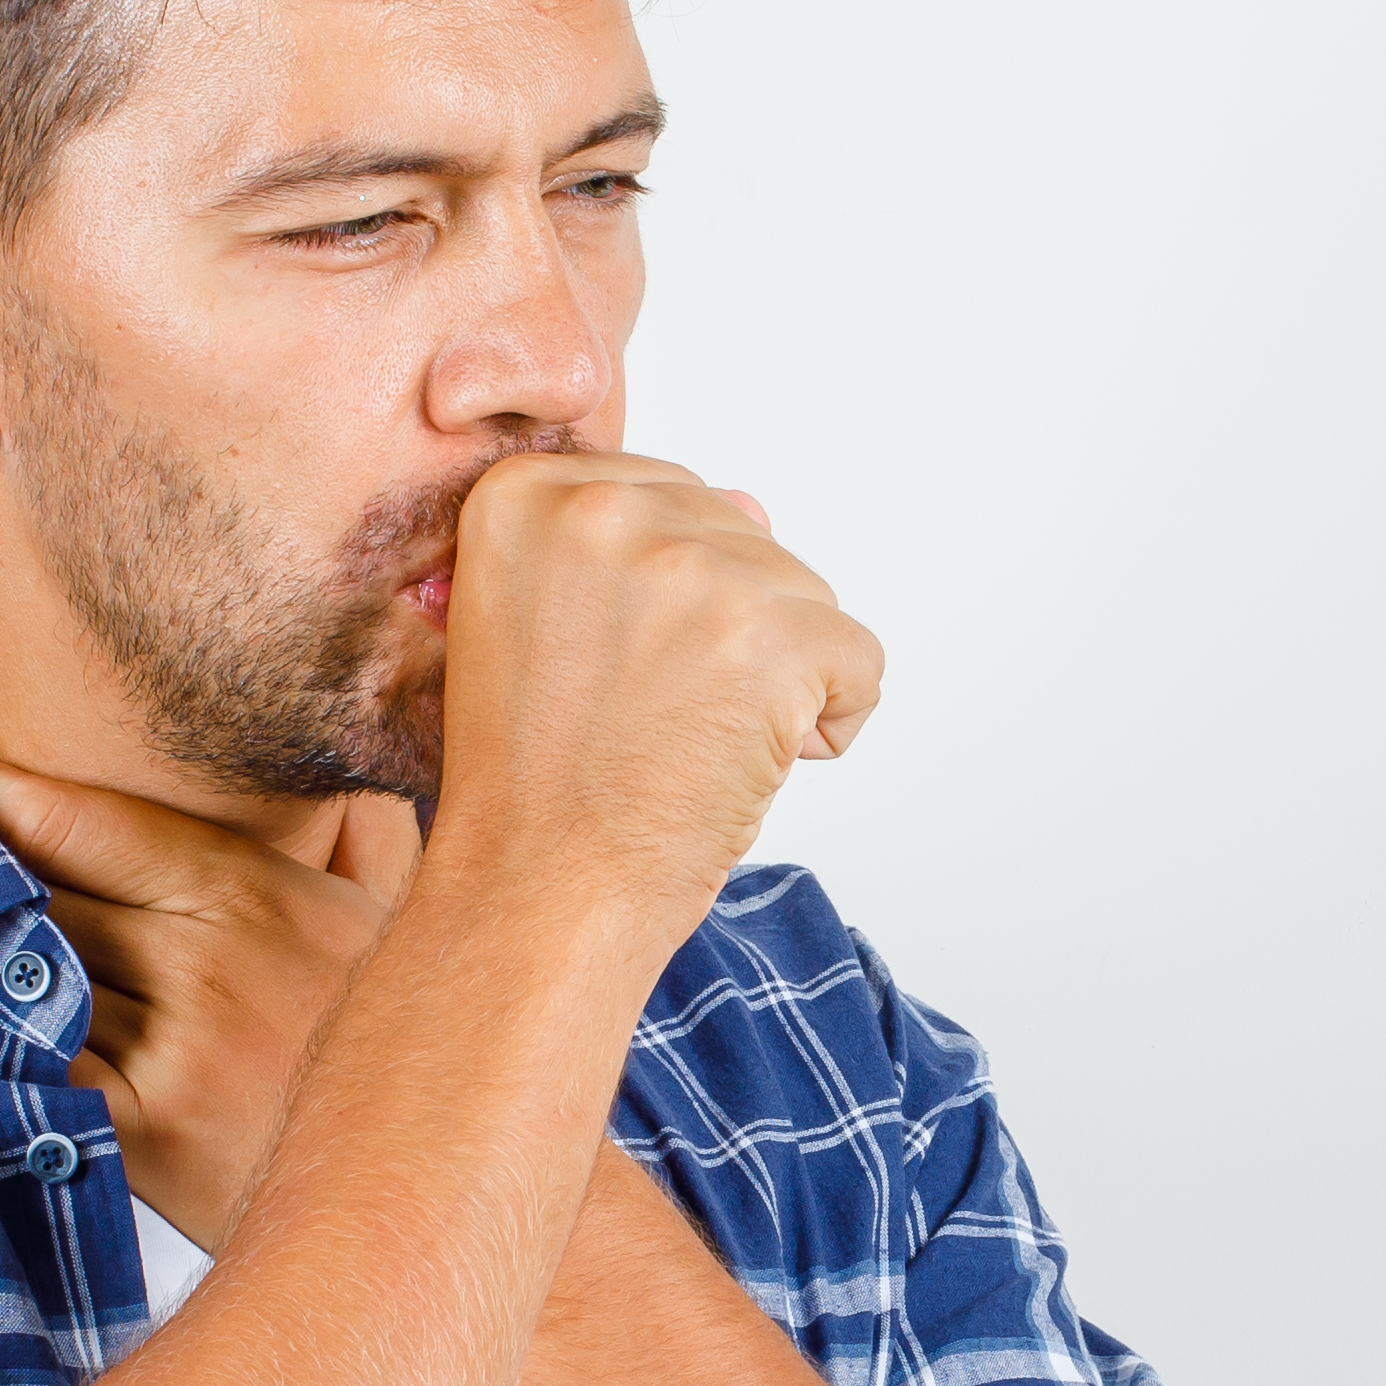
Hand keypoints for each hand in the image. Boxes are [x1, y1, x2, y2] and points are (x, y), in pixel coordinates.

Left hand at [0, 742, 421, 1248]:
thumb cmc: (410, 1050)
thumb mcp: (394, 917)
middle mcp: (210, 959)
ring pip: (26, 987)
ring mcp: (181, 1051)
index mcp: (252, 891)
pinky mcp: (154, 1138)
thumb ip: (357, 837)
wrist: (443, 1187)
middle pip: (38, 901)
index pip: (87, 821)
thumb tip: (347, 774)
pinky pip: (39, 1078)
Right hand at [428, 452, 886, 948]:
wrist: (541, 887)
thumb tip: (753, 504)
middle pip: (739, 538)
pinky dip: (830, 724)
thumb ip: (627, 550)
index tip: (618, 670)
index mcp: (526, 498)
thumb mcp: (538, 629)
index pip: (665, 500)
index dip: (665, 599)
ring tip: (690, 745)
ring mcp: (693, 568)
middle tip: (650, 717)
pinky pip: (859, 660)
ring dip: (776, 679)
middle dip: (725, 633)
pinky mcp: (774, 635)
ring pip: (803, 597)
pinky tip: (750, 764)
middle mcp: (604, 512)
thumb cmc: (536, 784)